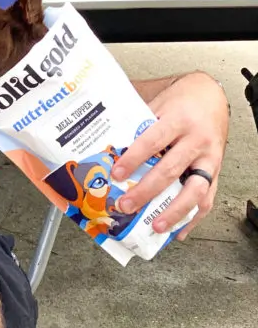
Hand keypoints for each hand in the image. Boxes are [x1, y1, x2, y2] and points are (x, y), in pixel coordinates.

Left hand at [111, 72, 228, 239]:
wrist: (212, 96)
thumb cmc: (180, 101)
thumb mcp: (158, 104)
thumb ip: (139, 124)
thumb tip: (109, 144)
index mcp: (178, 120)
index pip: (153, 141)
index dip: (134, 159)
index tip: (117, 174)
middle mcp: (197, 140)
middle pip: (171, 170)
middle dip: (147, 191)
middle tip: (126, 205)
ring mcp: (210, 158)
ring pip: (195, 190)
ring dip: (174, 211)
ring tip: (156, 226)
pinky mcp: (217, 171)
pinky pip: (208, 198)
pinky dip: (194, 217)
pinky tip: (179, 231)